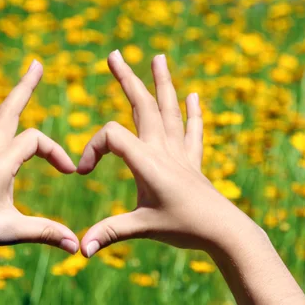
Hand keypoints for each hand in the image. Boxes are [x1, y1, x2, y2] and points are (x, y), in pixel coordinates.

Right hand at [78, 50, 254, 257]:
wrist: (224, 232)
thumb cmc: (183, 228)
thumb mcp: (142, 227)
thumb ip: (109, 233)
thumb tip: (80, 251)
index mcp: (148, 161)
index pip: (112, 135)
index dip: (92, 148)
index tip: (85, 173)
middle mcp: (164, 149)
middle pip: (142, 104)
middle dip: (126, 78)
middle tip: (114, 54)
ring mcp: (180, 152)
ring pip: (168, 109)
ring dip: (161, 82)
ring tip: (158, 56)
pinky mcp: (192, 161)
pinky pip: (192, 130)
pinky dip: (192, 112)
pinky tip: (194, 95)